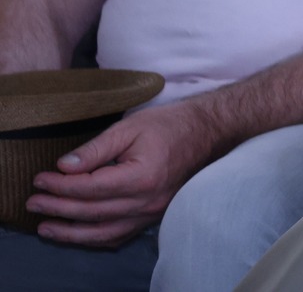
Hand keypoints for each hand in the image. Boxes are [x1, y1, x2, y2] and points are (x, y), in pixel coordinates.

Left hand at [25, 99, 218, 246]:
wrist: (208, 132)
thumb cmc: (170, 125)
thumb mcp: (130, 128)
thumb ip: (96, 149)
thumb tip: (64, 167)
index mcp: (142, 177)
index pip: (89, 188)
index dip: (60, 185)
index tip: (40, 179)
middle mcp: (147, 201)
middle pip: (91, 212)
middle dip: (58, 208)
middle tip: (34, 202)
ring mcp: (152, 212)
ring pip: (103, 233)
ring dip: (71, 233)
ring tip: (47, 228)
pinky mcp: (154, 216)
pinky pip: (120, 236)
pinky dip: (96, 238)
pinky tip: (79, 234)